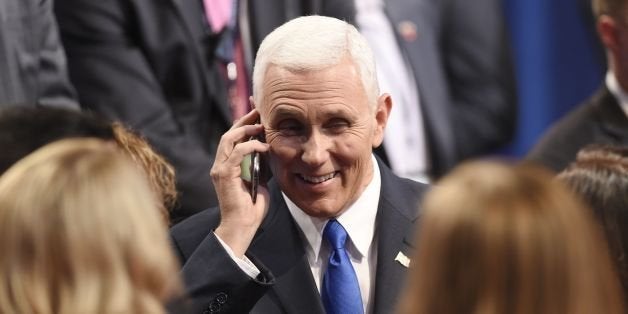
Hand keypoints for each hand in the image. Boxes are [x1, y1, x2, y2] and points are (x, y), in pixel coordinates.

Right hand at [212, 110, 269, 256]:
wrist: (242, 225)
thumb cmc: (252, 206)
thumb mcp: (260, 179)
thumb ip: (261, 164)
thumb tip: (271, 149)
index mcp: (227, 164)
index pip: (234, 137)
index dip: (244, 122)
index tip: (257, 110)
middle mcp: (220, 164)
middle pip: (229, 133)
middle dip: (245, 119)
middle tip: (259, 109)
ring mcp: (220, 168)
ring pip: (229, 139)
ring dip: (246, 129)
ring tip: (261, 126)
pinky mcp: (224, 174)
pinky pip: (237, 153)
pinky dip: (251, 146)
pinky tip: (264, 146)